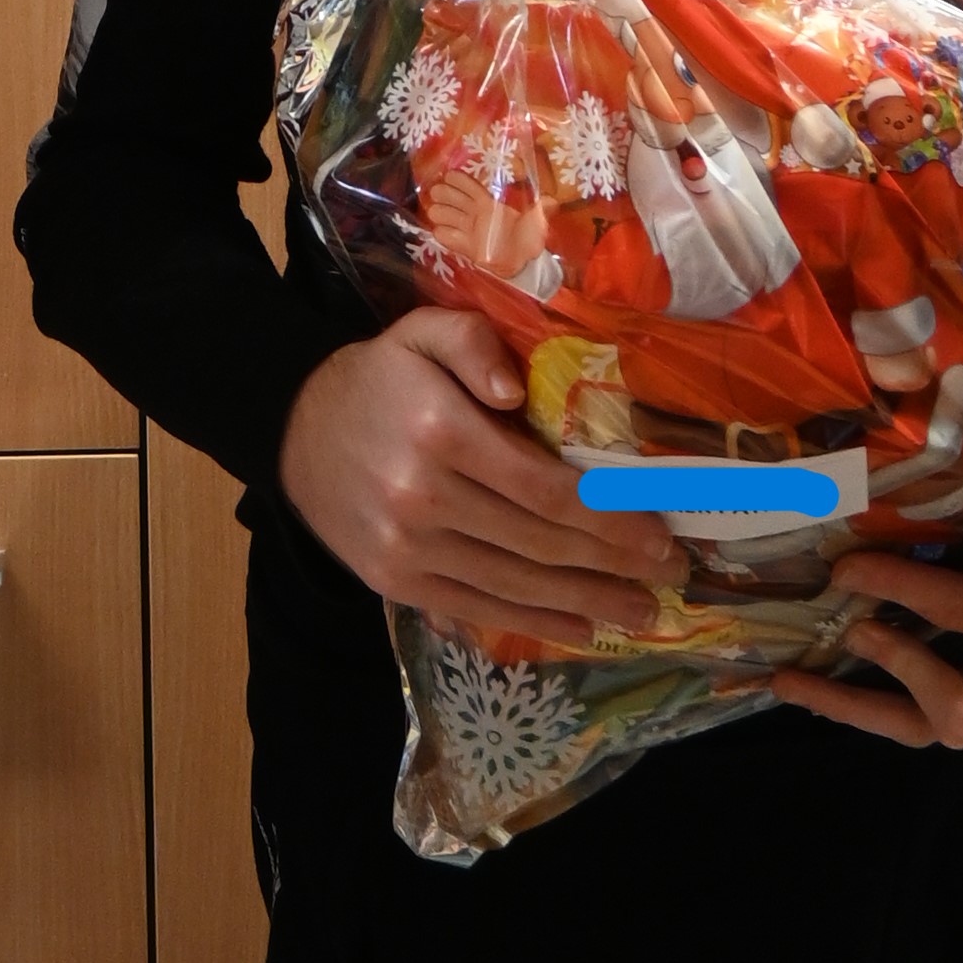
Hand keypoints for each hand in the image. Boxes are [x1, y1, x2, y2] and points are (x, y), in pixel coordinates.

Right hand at [277, 310, 690, 652]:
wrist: (293, 429)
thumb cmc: (377, 379)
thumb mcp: (420, 332)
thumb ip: (473, 342)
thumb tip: (518, 391)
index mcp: (442, 433)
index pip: (545, 489)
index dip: (610, 518)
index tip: (660, 533)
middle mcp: (424, 498)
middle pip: (540, 543)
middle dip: (613, 565)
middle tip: (670, 577)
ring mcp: (408, 549)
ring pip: (515, 585)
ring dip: (587, 604)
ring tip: (642, 615)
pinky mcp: (396, 582)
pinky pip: (476, 609)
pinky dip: (532, 624)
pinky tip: (580, 629)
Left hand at [769, 475, 962, 753]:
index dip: (904, 591)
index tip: (847, 567)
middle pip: (949, 710)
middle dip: (887, 671)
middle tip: (837, 625)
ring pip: (930, 728)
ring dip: (859, 710)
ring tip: (790, 681)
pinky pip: (929, 716)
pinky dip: (874, 706)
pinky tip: (820, 685)